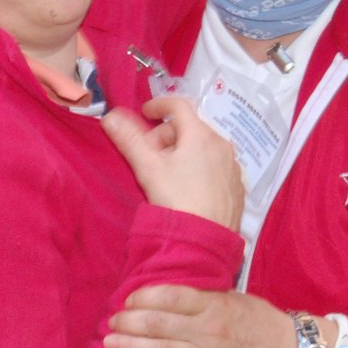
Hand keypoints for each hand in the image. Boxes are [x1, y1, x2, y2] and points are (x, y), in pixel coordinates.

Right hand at [102, 97, 242, 229]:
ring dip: (184, 153)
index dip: (159, 105)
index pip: (179, 106)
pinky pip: (216, 167)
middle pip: (190, 129)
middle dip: (167, 137)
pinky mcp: (237, 188)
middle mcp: (222, 146)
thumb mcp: (147, 168)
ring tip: (168, 175)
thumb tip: (110, 116)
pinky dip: (200, 169)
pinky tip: (188, 190)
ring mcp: (233, 168)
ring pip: (204, 149)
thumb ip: (129, 139)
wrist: (203, 242)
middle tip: (150, 156)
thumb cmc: (175, 199)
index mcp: (200, 135)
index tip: (144, 114)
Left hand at [104, 286, 293, 347]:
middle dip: (128, 322)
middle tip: (112, 321)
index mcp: (213, 306)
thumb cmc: (260, 320)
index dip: (143, 297)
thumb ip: (202, 296)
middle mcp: (207, 331)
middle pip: (157, 324)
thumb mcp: (233, 297)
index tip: (129, 299)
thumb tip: (166, 294)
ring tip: (110, 344)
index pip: (169, 297)